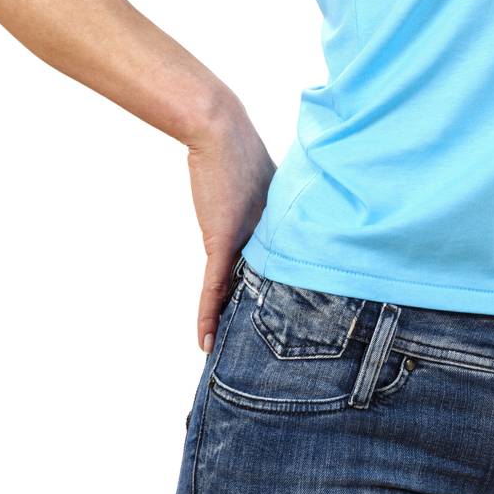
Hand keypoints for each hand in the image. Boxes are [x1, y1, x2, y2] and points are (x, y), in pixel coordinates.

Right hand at [185, 98, 275, 352]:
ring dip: (233, 324)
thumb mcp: (265, 187)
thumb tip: (268, 219)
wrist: (220, 132)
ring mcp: (244, 243)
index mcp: (281, 231)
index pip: (281, 276)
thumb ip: (269, 210)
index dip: (283, 304)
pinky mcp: (220, 242)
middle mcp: (267, 240)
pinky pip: (212, 289)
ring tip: (233, 360)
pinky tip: (205, 343)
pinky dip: (207, 315)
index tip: (288, 333)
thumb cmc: (240, 152)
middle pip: (265, 290)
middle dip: (264, 324)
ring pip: (239, 294)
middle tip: (268, 362)